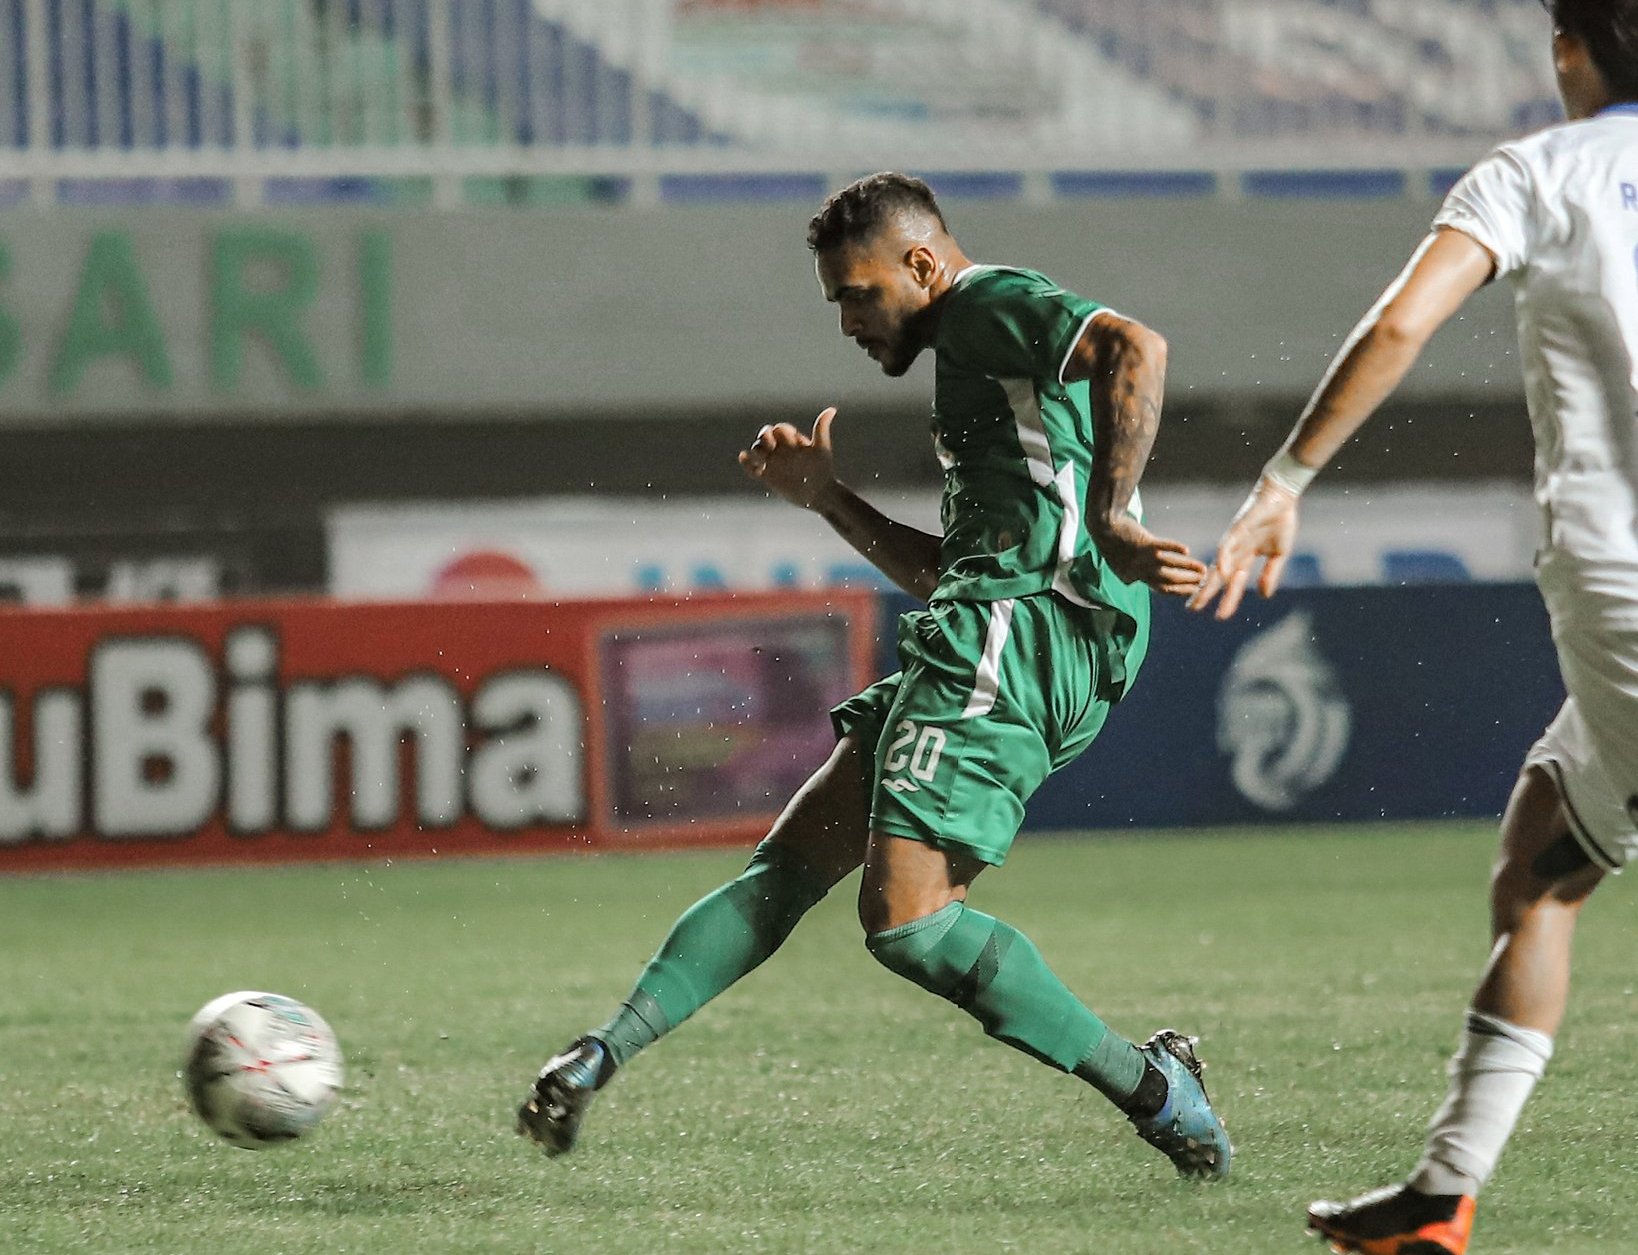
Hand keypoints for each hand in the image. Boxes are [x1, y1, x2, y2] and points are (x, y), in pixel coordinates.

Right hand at [738, 407, 837, 509]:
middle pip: (765, 436)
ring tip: (761, 452)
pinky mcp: (768, 477)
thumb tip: (832, 410)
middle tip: (769, 441)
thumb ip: (821, 428)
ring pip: (757, 450)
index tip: (790, 438)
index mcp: (791, 441)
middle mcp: (781, 450)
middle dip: (764, 435)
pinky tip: (742, 456)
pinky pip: (752, 469)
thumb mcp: (821, 448)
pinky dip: (745, 462)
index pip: (779, 429)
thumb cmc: (824, 469)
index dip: (780, 430)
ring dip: (756, 448)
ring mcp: (774, 463)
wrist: (820, 493)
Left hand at [1091, 513, 1206, 596]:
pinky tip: (1187, 550)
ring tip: (1204, 571)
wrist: (1101, 526)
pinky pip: (1164, 547)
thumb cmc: (1111, 543)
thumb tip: (1132, 582)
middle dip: (1188, 583)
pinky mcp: (1145, 543)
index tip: (1193, 590)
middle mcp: (1141, 571)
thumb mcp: (1117, 564)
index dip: (1179, 591)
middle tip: (1204, 584)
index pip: (1162, 588)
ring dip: (1188, 569)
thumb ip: (1128, 573)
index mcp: (1135, 578)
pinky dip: (1175, 549)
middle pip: (1169, 581)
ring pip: (1170, 566)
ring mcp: (1143, 558)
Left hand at [1186, 479, 1299, 618]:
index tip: (1219, 616)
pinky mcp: (1237, 529)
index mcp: (1245, 557)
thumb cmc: (1280, 522)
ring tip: (1200, 597)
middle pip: (1217, 576)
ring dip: (1209, 581)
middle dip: (1205, 593)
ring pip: (1218, 565)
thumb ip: (1270, 574)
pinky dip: (1224, 559)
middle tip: (1191, 609)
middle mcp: (1235, 551)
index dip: (1227, 598)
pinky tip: (1220, 572)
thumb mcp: (1278, 555)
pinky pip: (1227, 546)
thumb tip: (1264, 596)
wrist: (1282, 498)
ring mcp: (1234, 541)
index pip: (1232, 582)